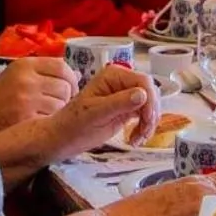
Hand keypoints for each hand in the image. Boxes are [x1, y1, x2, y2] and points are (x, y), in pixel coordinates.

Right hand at [0, 57, 78, 132]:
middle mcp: (27, 80)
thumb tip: (78, 75)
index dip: (71, 78)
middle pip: (65, 87)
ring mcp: (27, 101)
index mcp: (26, 65)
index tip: (72, 87)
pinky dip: (51, 122)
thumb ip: (46, 71)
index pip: (62, 67)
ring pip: (61, 105)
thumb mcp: (19, 73)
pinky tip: (43, 122)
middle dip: (67, 96)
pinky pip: (51, 119)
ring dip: (59, 110)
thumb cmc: (0, 93)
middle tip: (60, 103)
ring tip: (49, 112)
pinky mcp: (25, 120)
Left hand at [43, 63, 160, 162]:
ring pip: (150, 105)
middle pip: (151, 92)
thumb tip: (142, 95)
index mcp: (113, 75)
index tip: (147, 119)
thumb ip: (119, 103)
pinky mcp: (126, 110)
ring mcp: (125, 96)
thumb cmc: (73, 124)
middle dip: (151, 113)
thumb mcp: (96, 113)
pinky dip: (145, 128)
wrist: (63, 138)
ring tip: (138, 139)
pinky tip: (136, 139)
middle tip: (143, 133)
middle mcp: (121, 82)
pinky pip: (144, 115)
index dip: (150, 99)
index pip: (143, 81)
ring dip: (149, 123)